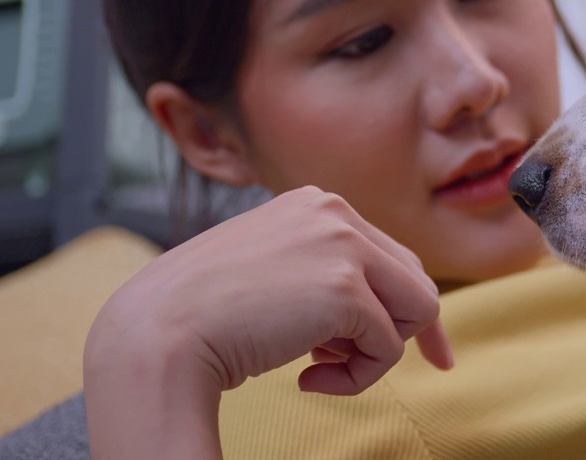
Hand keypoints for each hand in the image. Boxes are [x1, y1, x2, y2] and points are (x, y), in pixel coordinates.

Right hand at [84, 186, 451, 458]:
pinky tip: (306, 380)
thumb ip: (326, 274)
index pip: (391, 255)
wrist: (157, 333)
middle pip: (414, 279)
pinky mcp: (346, 289)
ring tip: (318, 369)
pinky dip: (359, 377)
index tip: (428, 350)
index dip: (406, 306)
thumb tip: (386, 313)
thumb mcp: (275, 272)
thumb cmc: (206, 315)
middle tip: (356, 370)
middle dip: (404, 333)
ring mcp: (343, 245)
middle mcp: (335, 211)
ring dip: (374, 356)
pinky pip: (389, 346)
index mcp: (316, 203)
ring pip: (415, 311)